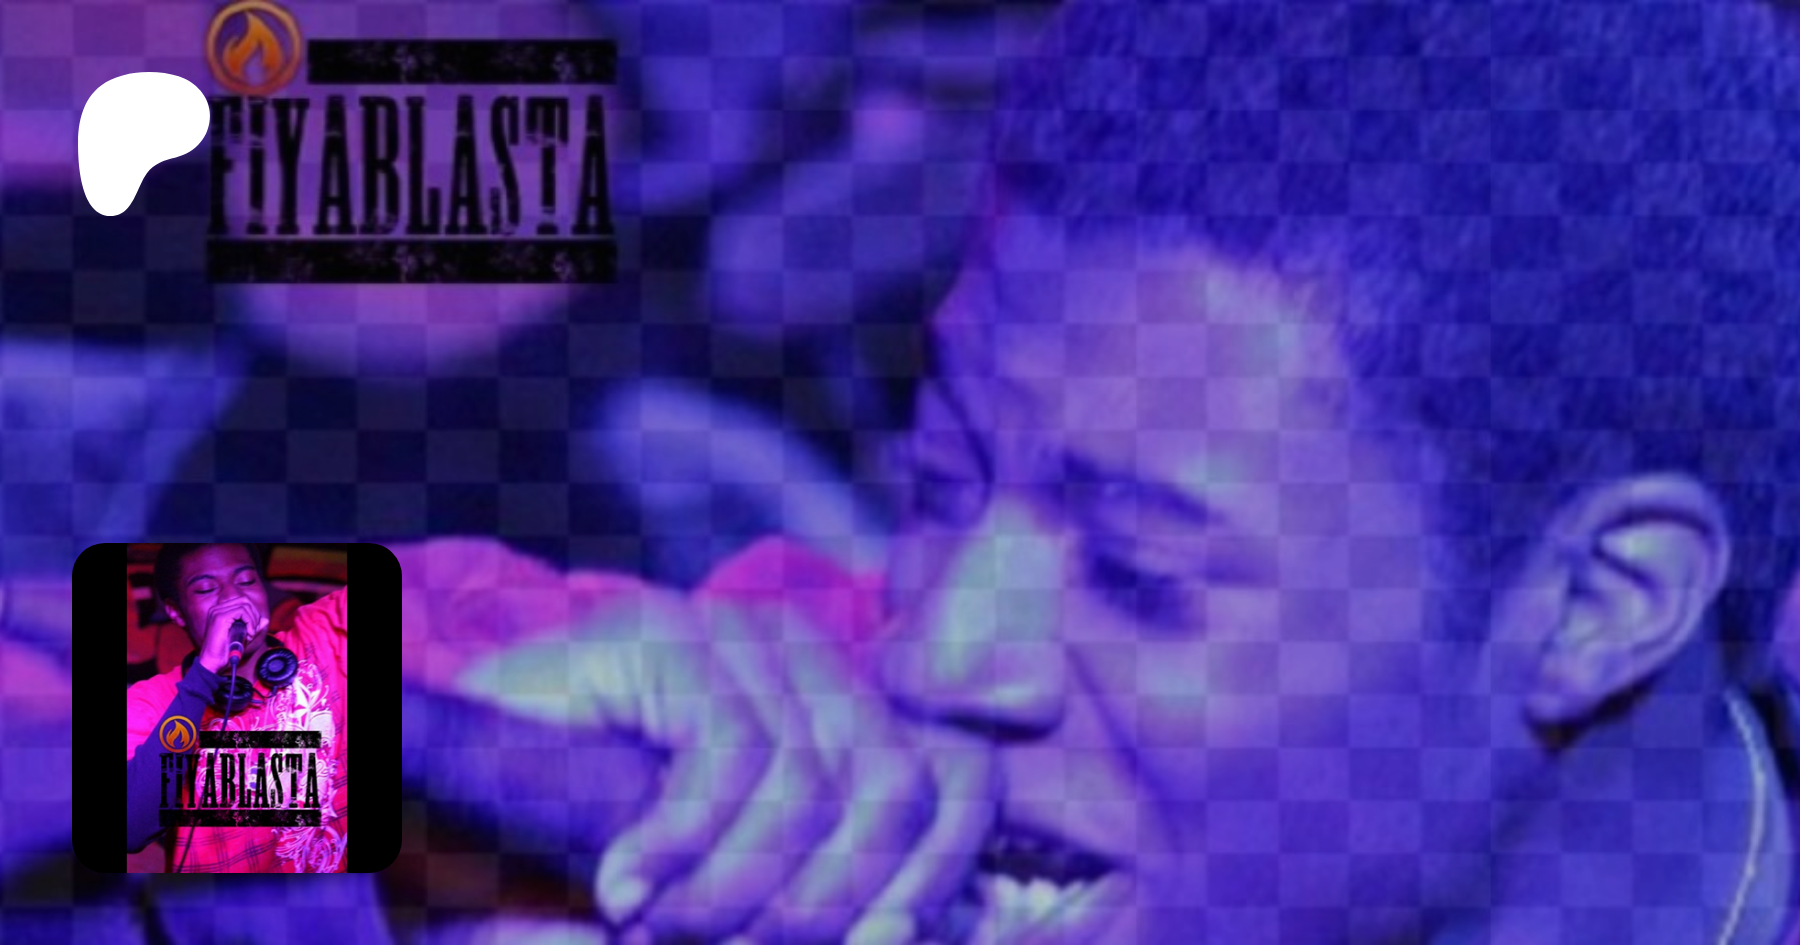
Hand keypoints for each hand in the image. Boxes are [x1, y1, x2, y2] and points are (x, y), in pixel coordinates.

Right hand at [194, 597, 266, 673]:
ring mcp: (217, 612)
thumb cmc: (226, 651)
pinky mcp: (220, 617)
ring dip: (253, 620)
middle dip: (254, 615)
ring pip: (245, 605)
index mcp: (219, 611)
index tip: (253, 629)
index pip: (242, 602)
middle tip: (253, 630)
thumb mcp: (243, 636)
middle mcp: (216, 609)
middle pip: (244, 601)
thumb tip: (266, 620)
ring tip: (250, 634)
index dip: (253, 614)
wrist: (213, 661)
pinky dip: (250, 622)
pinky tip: (249, 633)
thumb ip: (253, 627)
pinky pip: (242, 611)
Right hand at [455, 590, 997, 944]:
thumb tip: (921, 925)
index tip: (862, 943)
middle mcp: (806, 667)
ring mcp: (735, 640)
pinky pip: (734, 757)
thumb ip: (813, 916)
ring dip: (734, 894)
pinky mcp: (666, 636)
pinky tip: (622, 885)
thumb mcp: (718, 917)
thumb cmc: (571, 880)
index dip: (938, 881)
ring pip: (819, 786)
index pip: (965, 782)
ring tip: (654, 925)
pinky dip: (683, 850)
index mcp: (842, 724)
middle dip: (819, 908)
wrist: (423, 823)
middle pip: (904, 792)